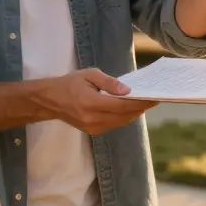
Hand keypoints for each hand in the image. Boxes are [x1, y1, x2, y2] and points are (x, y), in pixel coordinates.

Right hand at [33, 69, 157, 134]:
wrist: (51, 100)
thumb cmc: (70, 83)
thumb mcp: (89, 75)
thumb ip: (109, 82)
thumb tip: (127, 91)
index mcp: (91, 103)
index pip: (122, 105)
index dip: (140, 102)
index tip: (154, 97)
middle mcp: (93, 119)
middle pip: (124, 116)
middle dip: (140, 108)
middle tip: (152, 99)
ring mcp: (93, 128)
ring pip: (121, 122)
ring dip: (133, 113)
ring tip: (144, 103)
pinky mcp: (93, 131)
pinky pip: (114, 124)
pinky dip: (123, 117)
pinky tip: (129, 108)